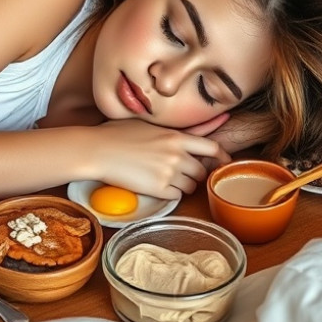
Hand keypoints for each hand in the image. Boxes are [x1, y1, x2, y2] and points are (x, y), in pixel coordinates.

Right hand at [84, 119, 231, 199]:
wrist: (98, 150)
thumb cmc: (118, 134)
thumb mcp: (150, 125)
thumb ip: (178, 129)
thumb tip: (204, 125)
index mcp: (176, 136)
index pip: (212, 147)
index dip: (221, 156)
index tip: (223, 162)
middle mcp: (177, 154)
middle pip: (202, 170)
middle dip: (195, 173)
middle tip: (181, 172)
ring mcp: (169, 173)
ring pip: (191, 186)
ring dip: (183, 185)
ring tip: (166, 179)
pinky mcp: (158, 189)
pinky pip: (176, 196)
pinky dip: (170, 194)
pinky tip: (157, 186)